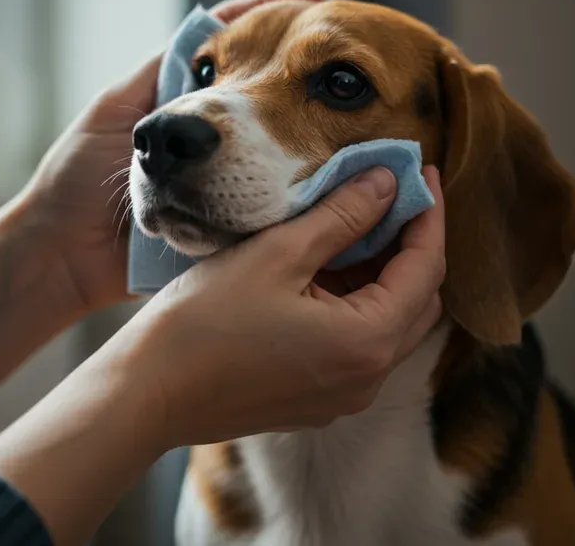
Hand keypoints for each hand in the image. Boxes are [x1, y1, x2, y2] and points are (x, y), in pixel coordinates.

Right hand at [0, 165, 444, 545]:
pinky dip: (355, 304)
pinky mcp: (314, 402)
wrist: (146, 393)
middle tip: (391, 196)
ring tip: (354, 224)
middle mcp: (367, 379)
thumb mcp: (277, 253)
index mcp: (366, 342)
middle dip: (411, 245)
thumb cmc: (203, 322)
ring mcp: (341, 397)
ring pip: (388, 325)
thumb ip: (341, 215)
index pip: (426, 268)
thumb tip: (386, 182)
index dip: (428, 215)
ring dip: (382, 275)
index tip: (420, 172)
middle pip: (417, 301)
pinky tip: (323, 270)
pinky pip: (356, 347)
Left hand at [14, 0, 326, 315]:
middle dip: (306, 81)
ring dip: (309, 146)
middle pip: (270, 100)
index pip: (238, 49)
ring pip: (277, 158)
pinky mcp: (224, 231)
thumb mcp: (121, 105)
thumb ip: (166, 71)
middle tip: (341, 65)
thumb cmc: (77, 176)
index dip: (275, 19)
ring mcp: (222, 185)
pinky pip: (265, 212)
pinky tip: (324, 181)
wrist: (62, 252)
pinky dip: (292, 199)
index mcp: (186, 105)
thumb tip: (215, 27)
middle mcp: (211, 142)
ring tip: (350, 125)